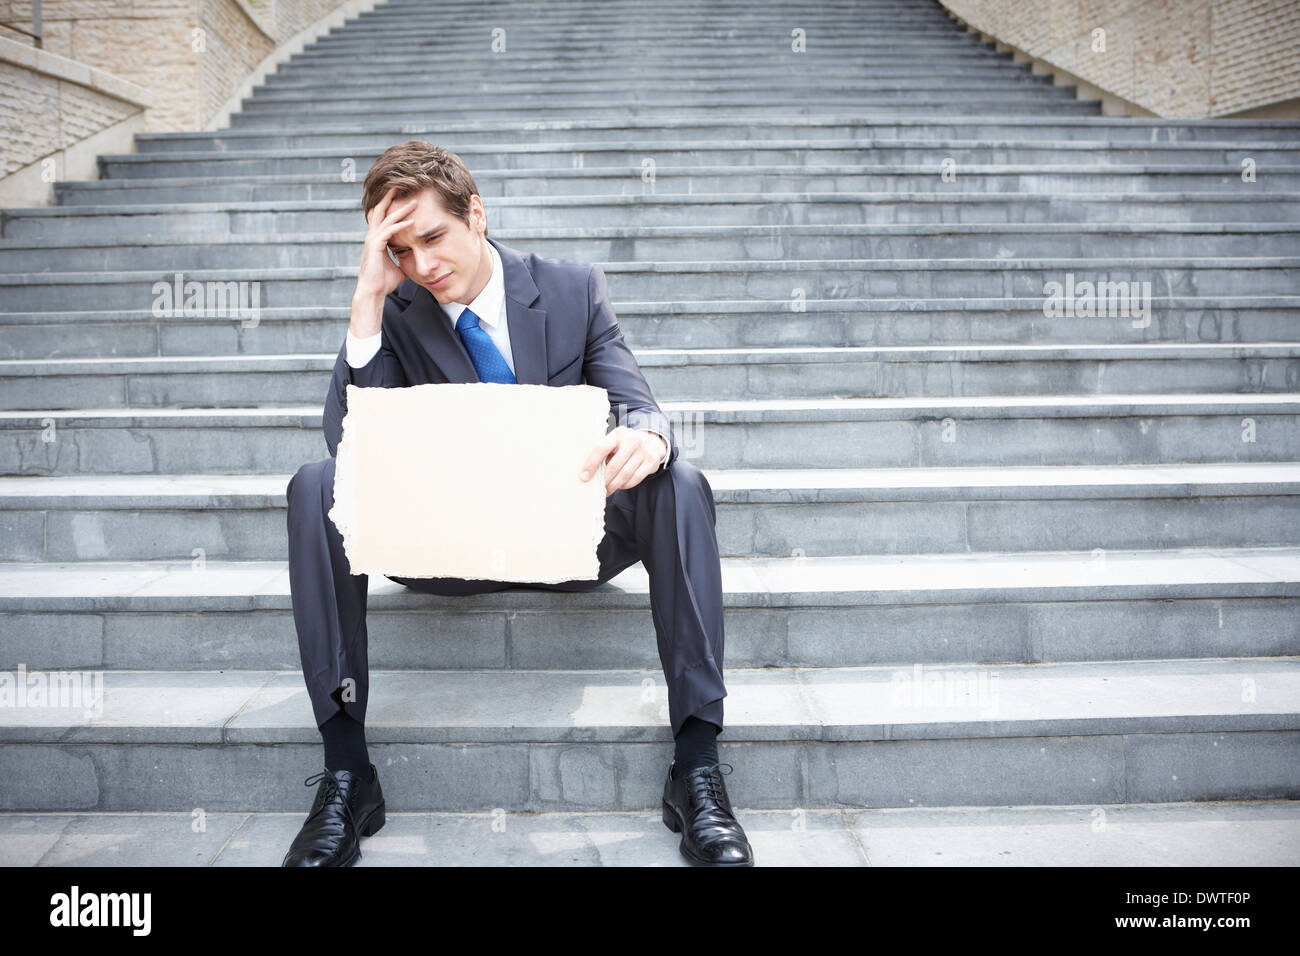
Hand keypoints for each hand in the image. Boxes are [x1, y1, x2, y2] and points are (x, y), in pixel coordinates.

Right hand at [355, 186, 416, 304]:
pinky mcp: (375, 246)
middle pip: (381, 211)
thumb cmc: (384, 282)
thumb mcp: (399, 268)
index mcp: (377, 239)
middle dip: (391, 199)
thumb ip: (405, 260)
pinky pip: (389, 231)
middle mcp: (372, 236)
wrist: (373, 293)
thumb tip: (417, 261)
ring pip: (386, 219)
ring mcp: (372, 240)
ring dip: (401, 210)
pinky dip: (400, 225)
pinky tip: (411, 221)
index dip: (392, 207)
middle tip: (401, 187)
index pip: (383, 218)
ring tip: (413, 202)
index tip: (402, 198)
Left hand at [578, 427, 666, 496]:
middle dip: (604, 480)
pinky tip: (620, 485)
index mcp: (618, 434)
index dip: (591, 463)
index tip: (584, 476)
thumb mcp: (615, 440)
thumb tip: (587, 470)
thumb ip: (604, 450)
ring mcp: (643, 452)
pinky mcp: (651, 463)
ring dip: (614, 485)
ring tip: (607, 489)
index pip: (601, 448)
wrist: (652, 441)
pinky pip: (635, 478)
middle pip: (614, 465)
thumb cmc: (627, 443)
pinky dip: (625, 485)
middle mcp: (632, 441)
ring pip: (625, 474)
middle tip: (598, 487)